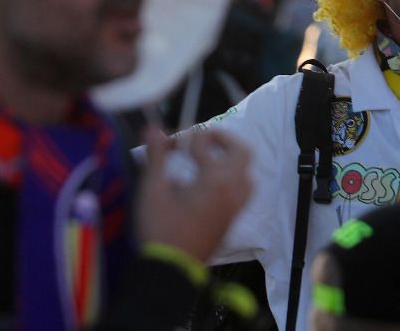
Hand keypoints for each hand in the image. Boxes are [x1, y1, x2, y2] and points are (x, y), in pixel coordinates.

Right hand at [135, 126, 252, 263]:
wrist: (171, 269)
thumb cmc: (160, 229)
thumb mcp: (153, 190)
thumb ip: (156, 157)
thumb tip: (154, 128)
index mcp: (215, 178)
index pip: (204, 144)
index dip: (183, 138)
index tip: (168, 142)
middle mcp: (232, 189)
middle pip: (241, 151)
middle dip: (223, 139)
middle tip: (203, 138)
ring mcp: (236, 205)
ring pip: (246, 172)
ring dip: (232, 159)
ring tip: (211, 158)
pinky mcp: (233, 218)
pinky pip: (244, 190)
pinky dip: (234, 178)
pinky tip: (213, 182)